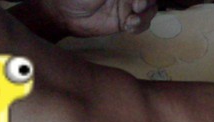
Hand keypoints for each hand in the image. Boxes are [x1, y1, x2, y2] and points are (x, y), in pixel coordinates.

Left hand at [33, 0, 157, 37]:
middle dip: (147, 1)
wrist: (64, 15)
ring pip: (150, 9)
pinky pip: (142, 24)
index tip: (138, 0)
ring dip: (145, 16)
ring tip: (131, 21)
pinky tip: (128, 27)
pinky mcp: (125, 21)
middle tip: (137, 7)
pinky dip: (139, 26)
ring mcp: (127, 5)